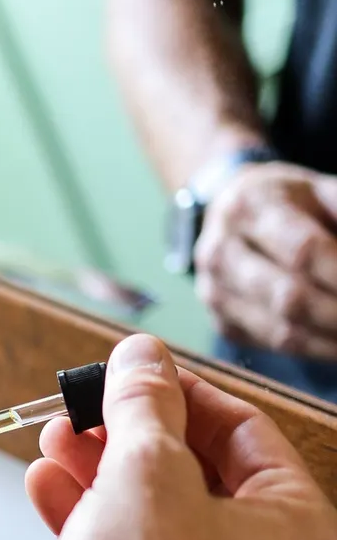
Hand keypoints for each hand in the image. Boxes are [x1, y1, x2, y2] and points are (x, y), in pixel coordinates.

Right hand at [25, 335, 336, 539]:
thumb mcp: (146, 469)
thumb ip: (143, 403)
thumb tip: (142, 359)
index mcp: (303, 530)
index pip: (247, 432)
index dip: (181, 391)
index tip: (135, 372)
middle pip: (199, 477)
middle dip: (128, 436)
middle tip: (85, 409)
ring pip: (161, 521)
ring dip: (102, 475)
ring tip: (54, 443)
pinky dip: (97, 524)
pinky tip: (49, 491)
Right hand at [195, 161, 336, 358]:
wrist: (229, 213)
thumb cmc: (288, 201)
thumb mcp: (319, 190)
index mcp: (248, 208)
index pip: (303, 250)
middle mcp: (220, 253)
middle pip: (289, 298)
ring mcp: (214, 293)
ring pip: (282, 332)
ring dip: (333, 340)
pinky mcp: (221, 322)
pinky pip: (274, 344)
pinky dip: (317, 349)